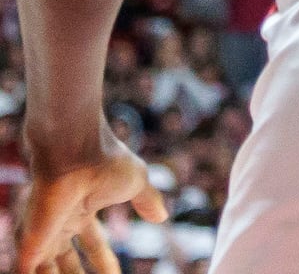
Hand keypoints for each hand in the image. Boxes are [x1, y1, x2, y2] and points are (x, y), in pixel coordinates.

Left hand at [18, 132, 166, 273]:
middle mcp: (63, 221)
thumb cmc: (105, 158)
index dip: (103, 264)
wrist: (75, 147)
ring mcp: (45, 232)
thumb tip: (161, 216)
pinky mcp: (31, 242)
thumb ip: (147, 199)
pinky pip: (28, 271)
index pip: (93, 243)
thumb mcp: (135, 181)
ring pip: (48, 270)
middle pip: (66, 261)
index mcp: (86, 207)